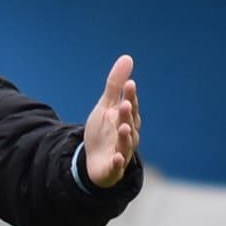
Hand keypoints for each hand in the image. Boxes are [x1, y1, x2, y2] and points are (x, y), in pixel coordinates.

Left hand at [82, 54, 139, 187]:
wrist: (95, 161)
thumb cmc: (105, 131)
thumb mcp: (106, 106)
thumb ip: (116, 85)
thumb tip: (127, 57)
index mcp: (127, 118)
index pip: (130, 105)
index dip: (130, 96)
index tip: (129, 84)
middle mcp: (128, 134)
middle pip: (129, 123)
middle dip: (127, 114)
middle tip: (124, 104)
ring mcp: (122, 151)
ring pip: (126, 144)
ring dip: (126, 136)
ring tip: (123, 127)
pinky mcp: (114, 168)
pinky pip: (117, 166)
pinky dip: (118, 162)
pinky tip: (117, 157)